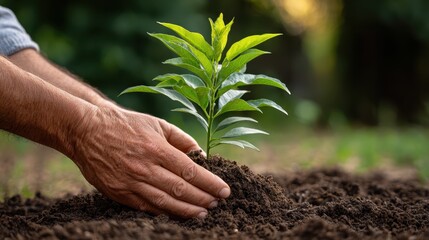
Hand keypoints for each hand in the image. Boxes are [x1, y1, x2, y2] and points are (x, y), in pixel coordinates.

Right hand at [71, 106, 229, 217]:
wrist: (87, 130)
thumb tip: (201, 155)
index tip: (224, 190)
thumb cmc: (126, 124)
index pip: (190, 171)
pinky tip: (178, 214)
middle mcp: (144, 167)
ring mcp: (131, 182)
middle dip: (203, 198)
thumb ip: (181, 139)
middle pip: (181, 189)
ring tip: (203, 213)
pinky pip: (146, 207)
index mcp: (156, 148)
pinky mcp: (119, 193)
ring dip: (187, 210)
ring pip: (165, 202)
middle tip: (217, 203)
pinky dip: (165, 213)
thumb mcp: (157, 124)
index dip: (210, 183)